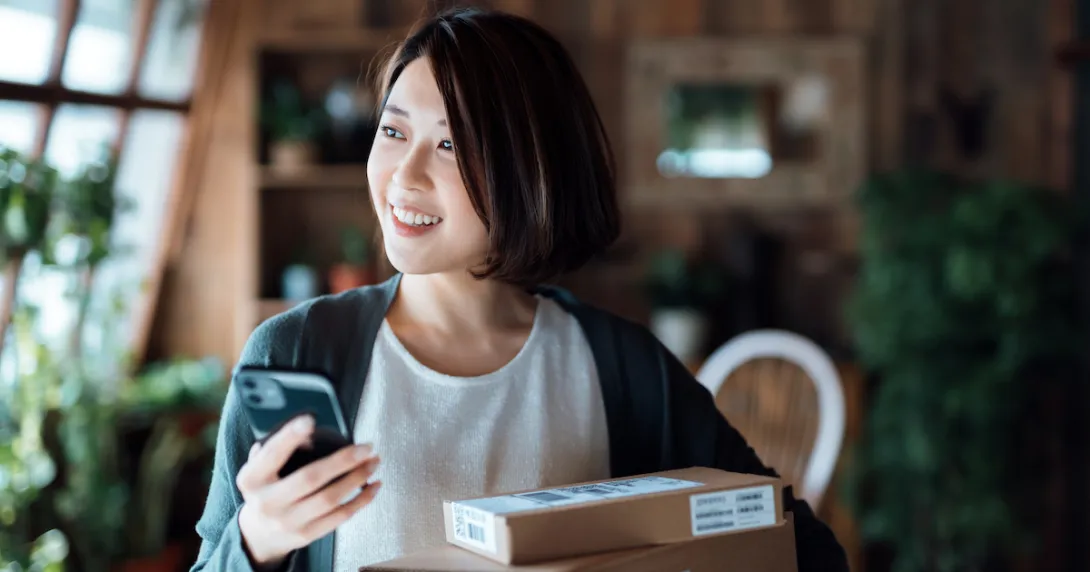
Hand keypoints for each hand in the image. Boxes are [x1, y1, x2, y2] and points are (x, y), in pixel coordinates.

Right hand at [236, 415, 380, 567]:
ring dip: (357, 478)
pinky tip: (374, 486)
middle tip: (365, 447)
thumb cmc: (265, 490)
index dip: (289, 437)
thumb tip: (306, 432)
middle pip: (309, 479)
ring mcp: (288, 521)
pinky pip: (339, 517)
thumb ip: (274, 450)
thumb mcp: (258, 470)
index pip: (271, 455)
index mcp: (252, 480)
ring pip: (329, 498)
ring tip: (373, 462)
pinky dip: (361, 500)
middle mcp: (268, 503)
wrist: (259, 534)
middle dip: (342, 461)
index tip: (309, 420)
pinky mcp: (306, 535)